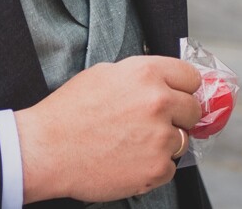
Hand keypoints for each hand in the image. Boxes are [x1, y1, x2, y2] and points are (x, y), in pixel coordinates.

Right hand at [16, 56, 200, 202]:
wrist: (47, 149)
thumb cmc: (69, 111)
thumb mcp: (104, 74)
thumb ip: (140, 76)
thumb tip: (164, 83)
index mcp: (146, 73)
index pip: (191, 77)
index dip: (184, 88)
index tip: (179, 96)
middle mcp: (159, 102)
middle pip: (193, 109)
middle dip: (179, 116)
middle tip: (154, 123)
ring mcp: (160, 137)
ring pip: (183, 140)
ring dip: (165, 143)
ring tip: (133, 144)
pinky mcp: (157, 168)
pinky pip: (170, 168)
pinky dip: (154, 167)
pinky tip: (129, 161)